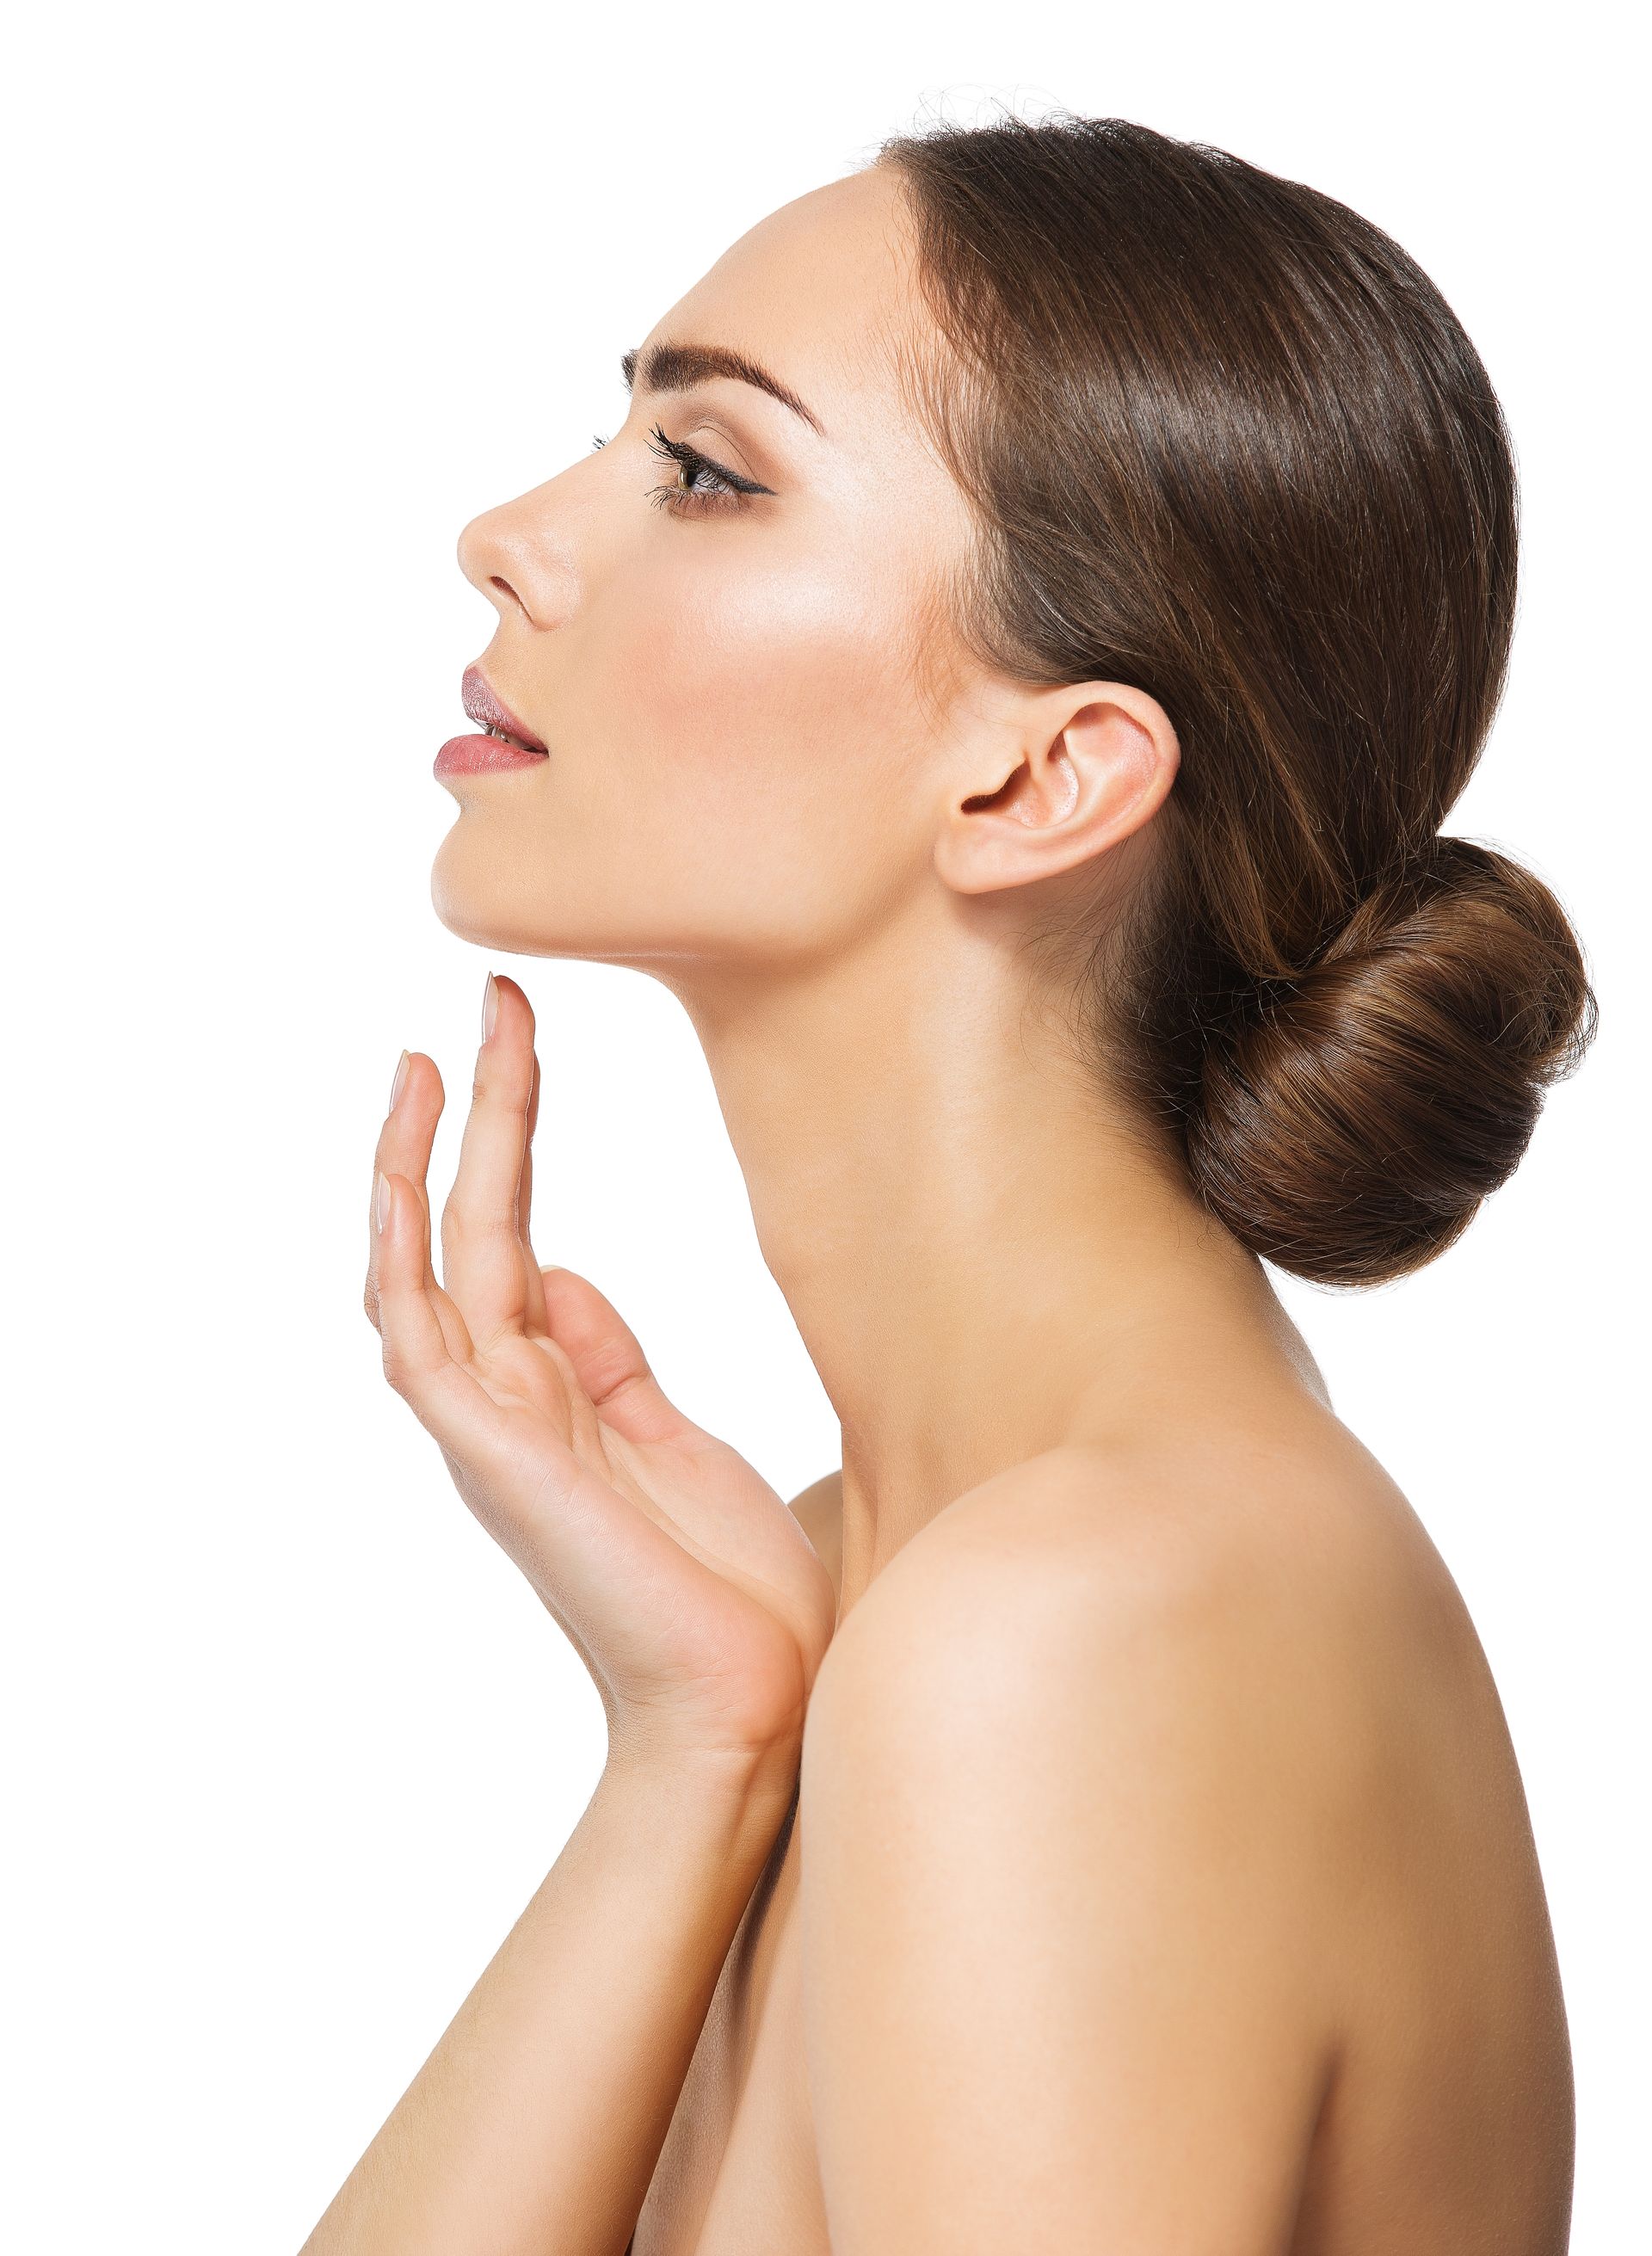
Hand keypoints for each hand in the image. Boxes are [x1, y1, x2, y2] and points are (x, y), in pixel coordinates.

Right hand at [363, 971, 835, 1783]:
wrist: (746, 1707)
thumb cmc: (728, 1594)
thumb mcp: (678, 1442)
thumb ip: (615, 1365)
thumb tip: (564, 1281)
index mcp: (556, 1393)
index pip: (514, 1238)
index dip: (514, 1138)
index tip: (523, 1046)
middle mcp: (508, 1402)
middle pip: (469, 1229)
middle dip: (476, 1114)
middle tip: (492, 1001)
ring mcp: (491, 1431)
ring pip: (422, 1270)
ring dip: (417, 1164)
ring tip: (428, 1059)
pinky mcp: (497, 1458)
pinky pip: (422, 1343)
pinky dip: (405, 1262)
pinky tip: (410, 1179)